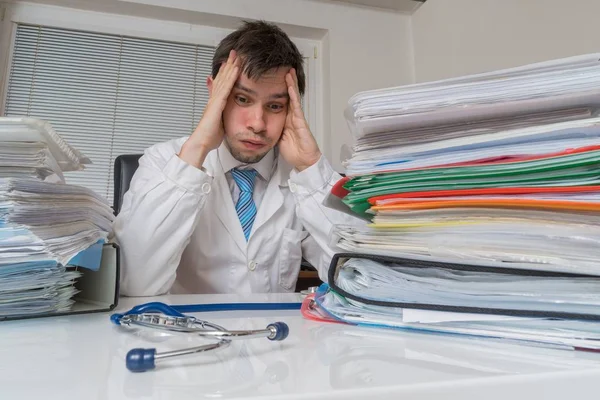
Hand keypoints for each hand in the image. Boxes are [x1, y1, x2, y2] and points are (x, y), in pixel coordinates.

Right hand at [179, 50, 240, 167]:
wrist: (202, 141)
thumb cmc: (209, 136)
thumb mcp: (218, 124)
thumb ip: (221, 117)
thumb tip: (222, 116)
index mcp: (214, 104)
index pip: (221, 85)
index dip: (225, 74)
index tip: (229, 64)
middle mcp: (213, 99)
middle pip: (222, 78)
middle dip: (228, 65)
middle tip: (233, 54)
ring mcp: (215, 100)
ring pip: (224, 79)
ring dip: (230, 67)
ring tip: (236, 56)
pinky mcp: (217, 103)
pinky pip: (226, 87)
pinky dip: (231, 77)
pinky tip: (236, 69)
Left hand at [279, 68, 321, 171]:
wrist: (304, 161)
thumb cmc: (293, 151)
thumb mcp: (277, 137)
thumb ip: (272, 128)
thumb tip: (261, 124)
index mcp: (286, 119)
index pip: (281, 100)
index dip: (279, 90)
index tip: (274, 79)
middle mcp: (292, 116)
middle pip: (289, 95)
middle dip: (287, 82)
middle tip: (284, 69)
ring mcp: (297, 117)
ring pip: (294, 97)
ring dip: (291, 84)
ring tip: (289, 72)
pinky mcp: (301, 121)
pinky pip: (296, 106)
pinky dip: (293, 95)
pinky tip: (291, 86)